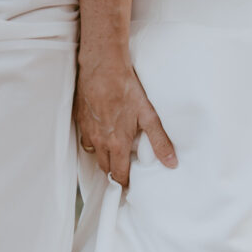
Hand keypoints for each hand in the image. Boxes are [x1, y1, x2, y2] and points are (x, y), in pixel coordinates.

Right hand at [76, 56, 176, 185]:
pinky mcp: (80, 119)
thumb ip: (160, 141)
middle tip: (124, 170)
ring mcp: (88, 131)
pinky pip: (85, 139)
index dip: (124, 183)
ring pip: (94, 154)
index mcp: (116, 143)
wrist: (103, 65)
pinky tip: (102, 133)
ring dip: (103, 157)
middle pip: (105, 168)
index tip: (130, 186)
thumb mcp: (149, 115)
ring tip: (114, 152)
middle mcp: (99, 141)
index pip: (118, 175)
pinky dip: (93, 142)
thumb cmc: (126, 88)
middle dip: (114, 172)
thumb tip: (171, 163)